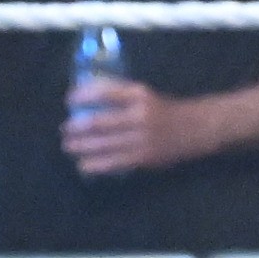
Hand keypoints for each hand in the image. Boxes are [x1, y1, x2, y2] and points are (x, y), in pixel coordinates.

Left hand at [60, 74, 188, 175]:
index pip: (106, 93)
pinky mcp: (144, 157)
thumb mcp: (144, 94)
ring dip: (83, 146)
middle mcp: (140, 115)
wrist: (195, 128)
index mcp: (139, 94)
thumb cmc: (163, 108)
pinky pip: (115, 162)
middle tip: (63, 129)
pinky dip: (97, 164)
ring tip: (67, 146)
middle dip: (78, 127)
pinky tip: (83, 165)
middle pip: (102, 122)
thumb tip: (86, 97)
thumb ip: (120, 96)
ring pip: (106, 144)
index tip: (68, 99)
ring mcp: (142, 139)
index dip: (84, 95)